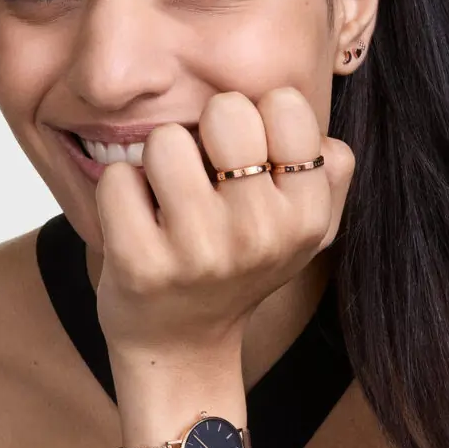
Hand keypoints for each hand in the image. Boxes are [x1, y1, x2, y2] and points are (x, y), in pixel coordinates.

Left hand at [94, 87, 354, 358]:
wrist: (183, 342)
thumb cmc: (241, 267)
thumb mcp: (306, 229)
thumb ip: (330, 170)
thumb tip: (306, 119)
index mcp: (305, 217)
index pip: (284, 104)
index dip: (257, 119)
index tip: (245, 159)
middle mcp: (260, 234)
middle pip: (225, 111)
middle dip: (206, 131)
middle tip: (203, 174)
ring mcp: (200, 251)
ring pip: (165, 140)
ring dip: (159, 162)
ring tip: (169, 201)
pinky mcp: (142, 265)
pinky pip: (118, 177)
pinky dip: (122, 193)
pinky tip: (140, 224)